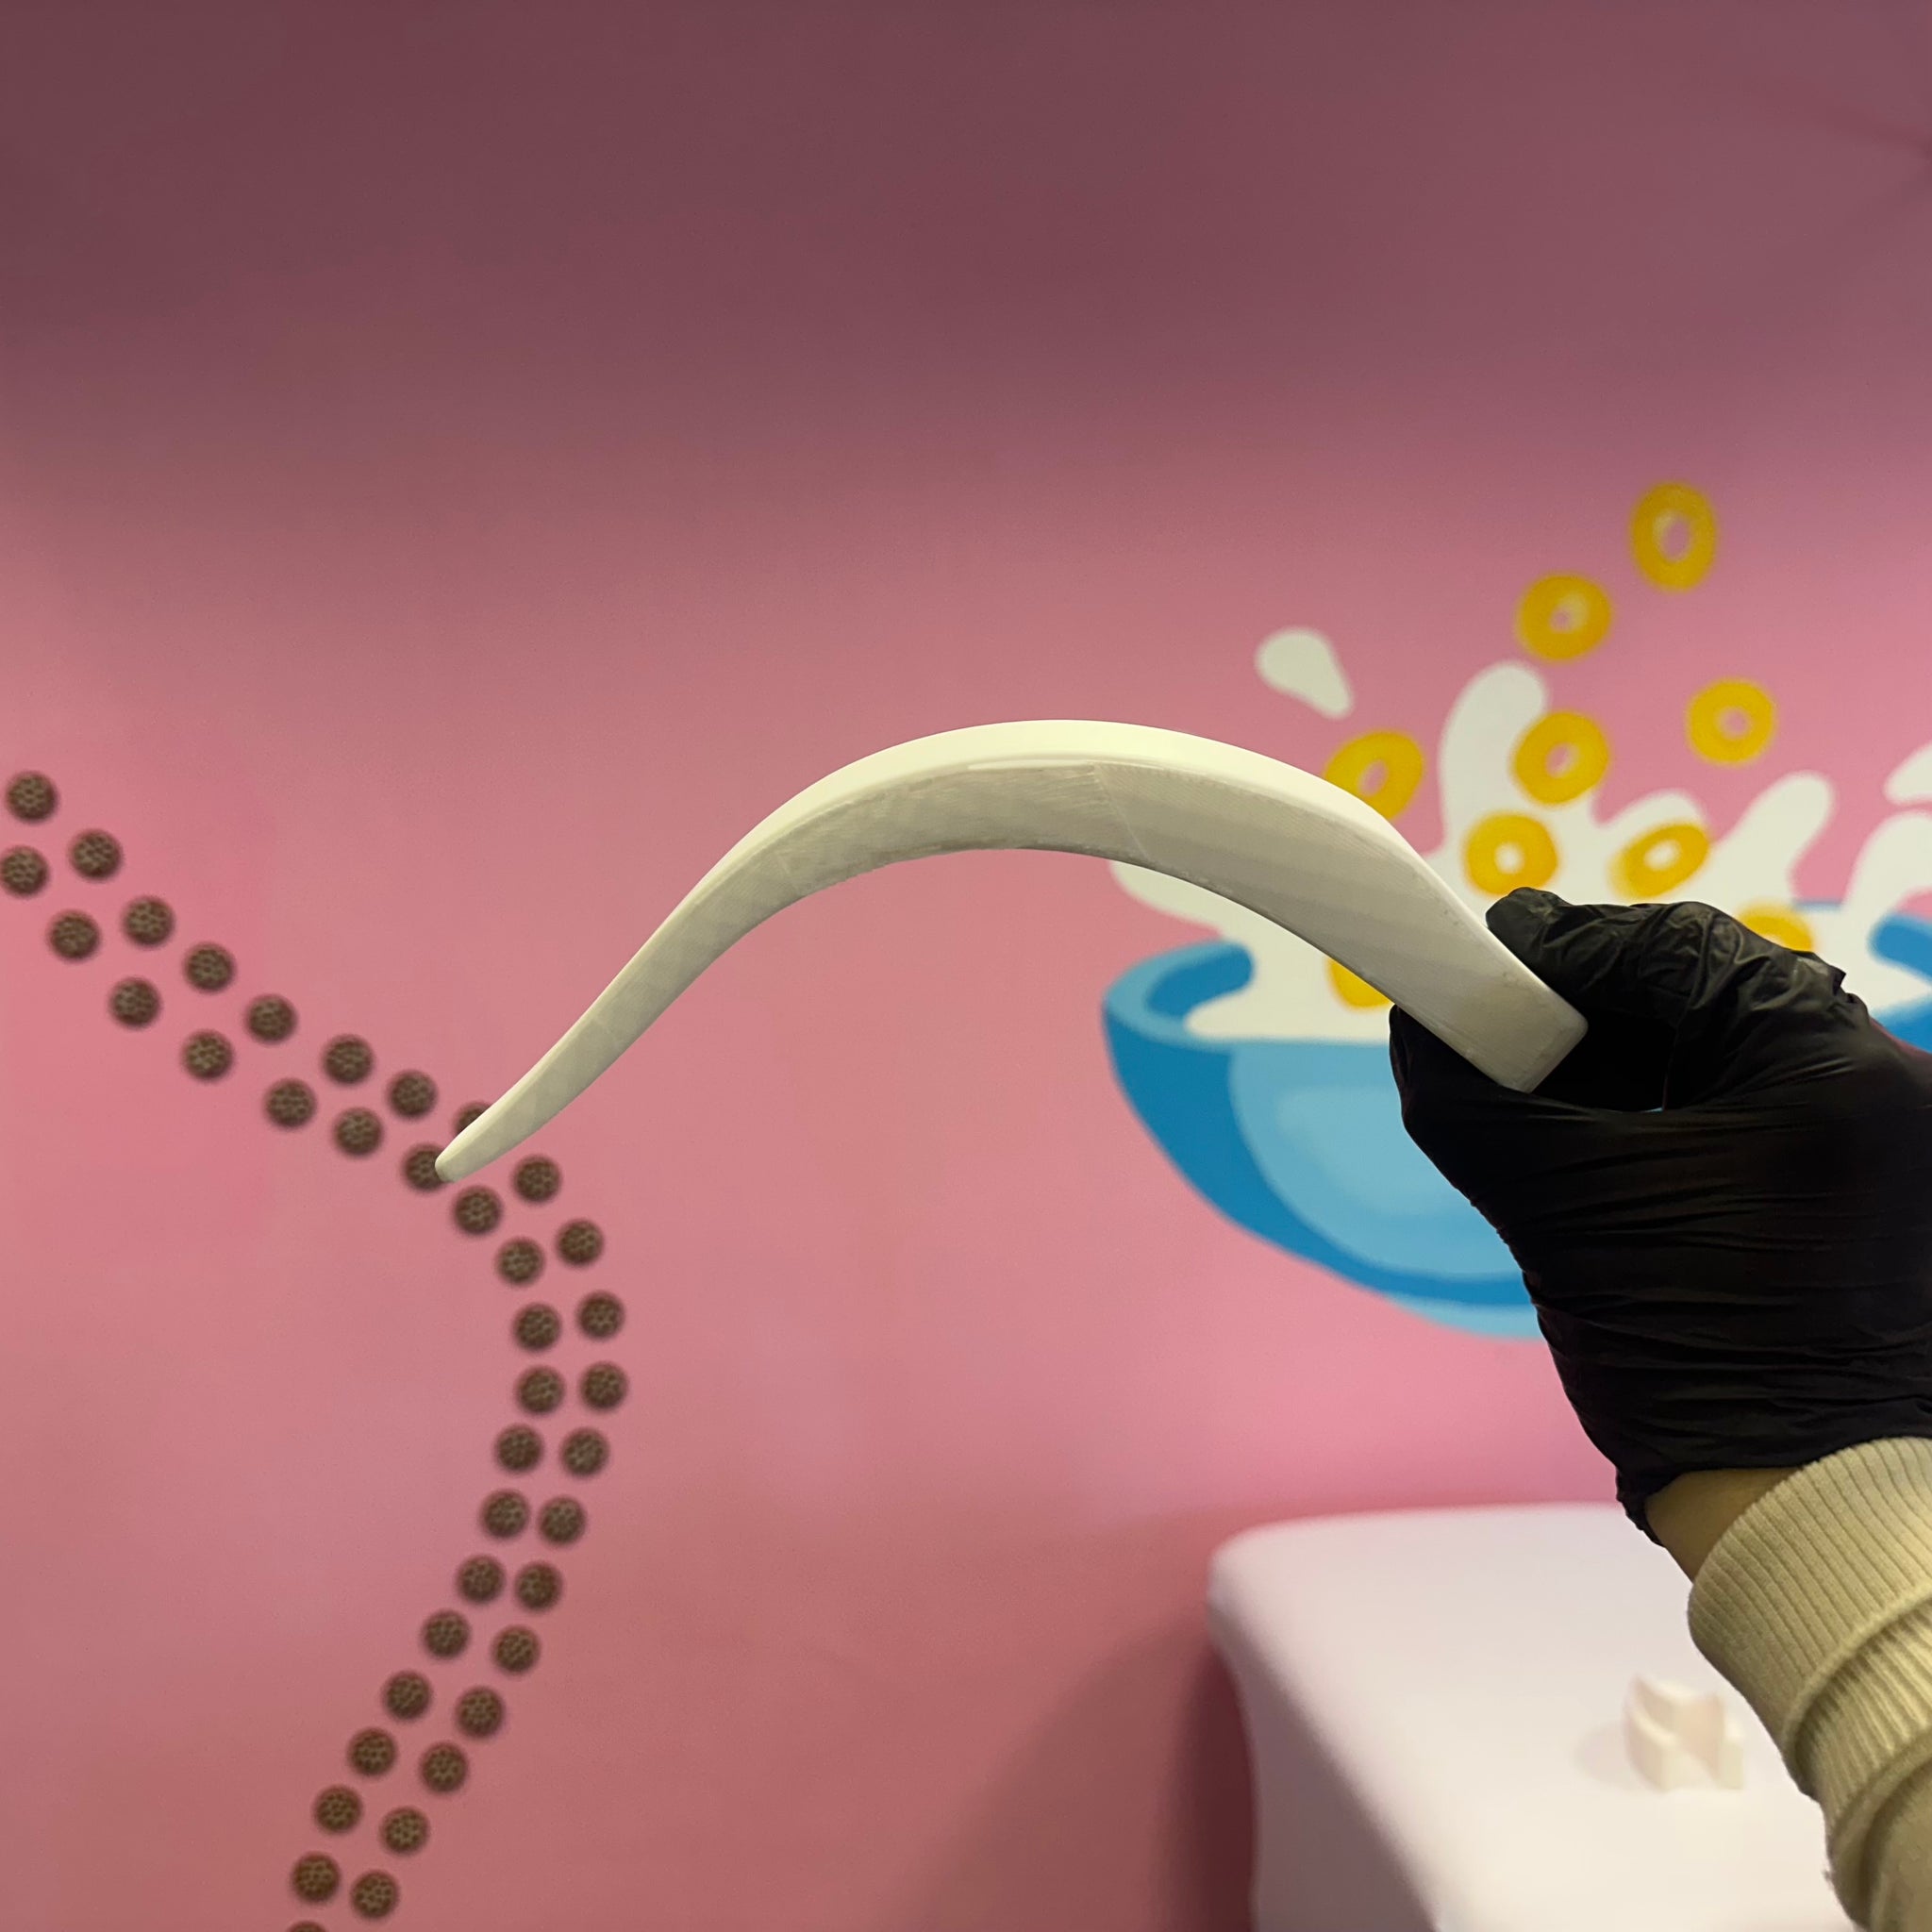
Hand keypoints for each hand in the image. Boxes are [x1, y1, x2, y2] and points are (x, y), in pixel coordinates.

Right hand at [1389, 888, 1931, 1541]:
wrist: (1796, 1506)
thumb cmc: (1686, 1355)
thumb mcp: (1557, 1209)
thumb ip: (1472, 1101)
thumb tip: (1417, 1023)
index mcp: (1836, 1071)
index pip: (1681, 948)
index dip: (1567, 947)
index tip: (1485, 971)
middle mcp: (1892, 1089)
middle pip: (1716, 992)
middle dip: (1600, 1005)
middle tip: (1508, 1034)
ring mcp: (1898, 1146)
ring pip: (1738, 1049)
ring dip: (1638, 1055)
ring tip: (1551, 1095)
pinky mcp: (1878, 1196)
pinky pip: (1765, 1109)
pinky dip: (1682, 1107)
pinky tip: (1616, 1145)